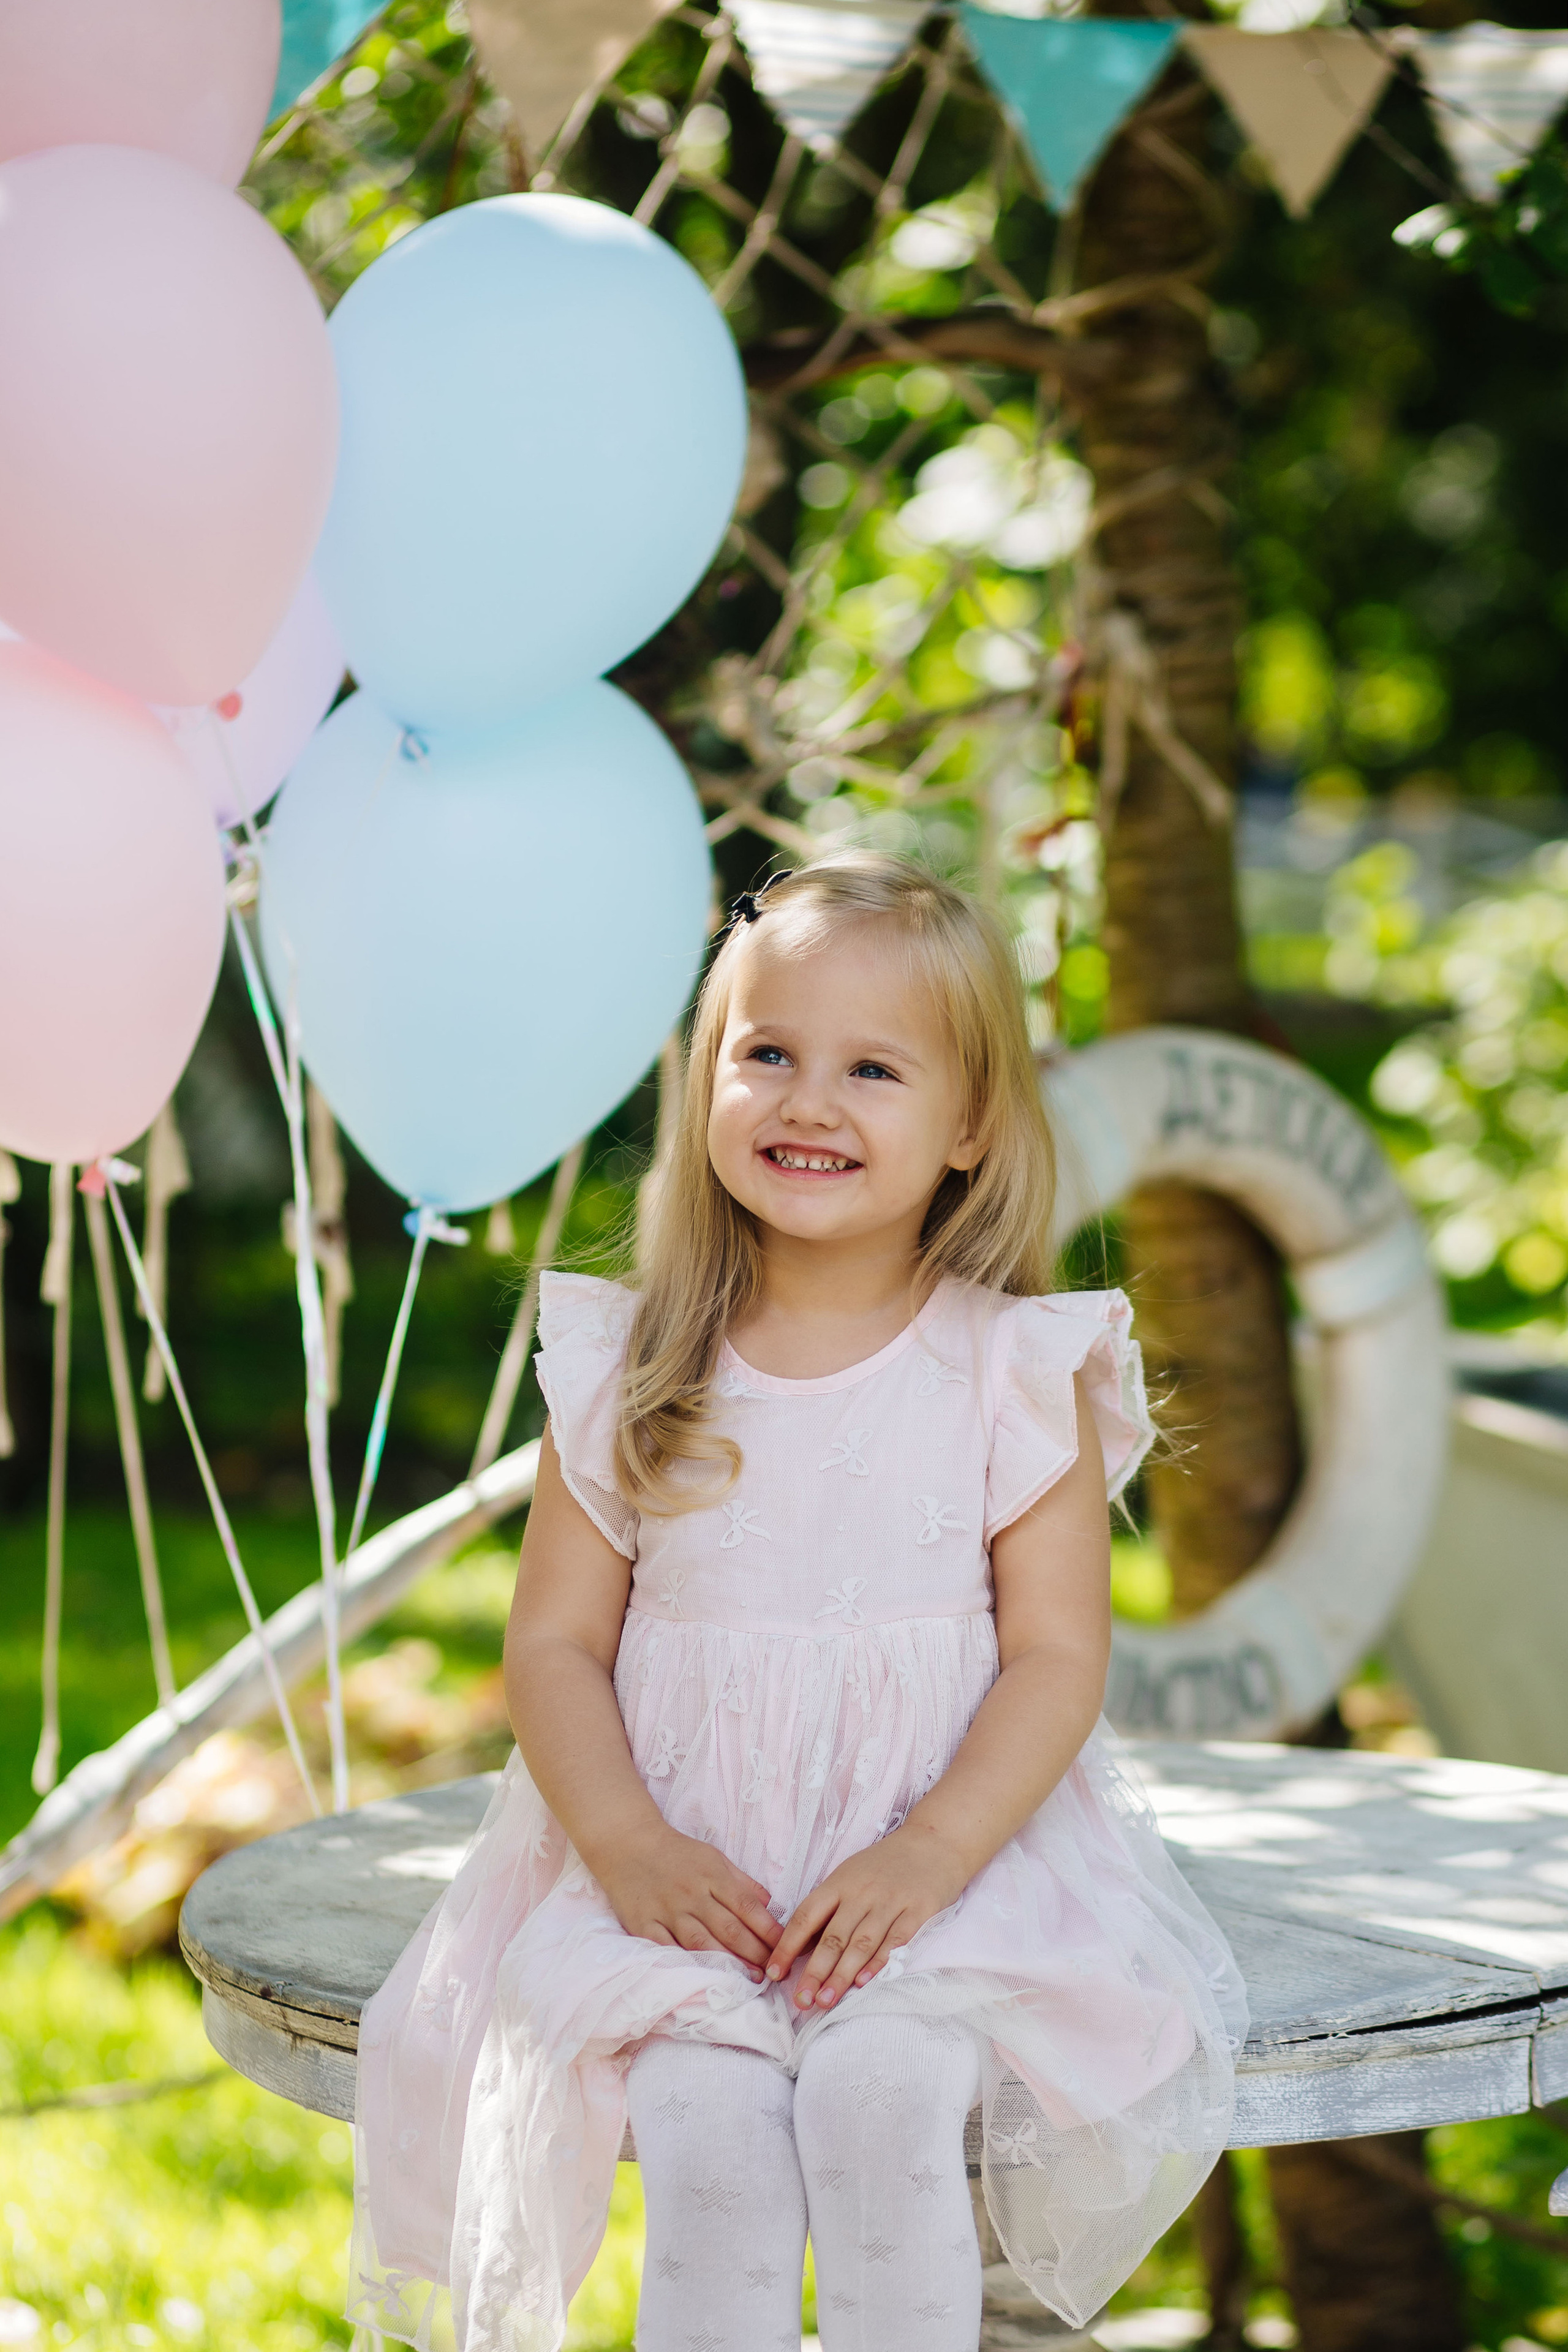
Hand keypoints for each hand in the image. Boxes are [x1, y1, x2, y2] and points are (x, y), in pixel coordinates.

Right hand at [595, 1825, 780, 1981]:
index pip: (747, 1907)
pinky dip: (686, 1964)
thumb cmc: (677, 1852)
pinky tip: (703, 1978)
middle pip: (729, 1929)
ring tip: (749, 1980)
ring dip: (728, 1964)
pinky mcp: (644, 1925)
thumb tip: (770, 1903)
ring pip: (702, 1943)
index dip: (768, 1930)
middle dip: (755, 1953)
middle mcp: (692, 1895)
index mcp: (713, 1876)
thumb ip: (742, 1881)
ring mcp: (667, 1912)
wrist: (628, 1843)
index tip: (785, 1947)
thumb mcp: (714, 1857)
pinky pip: (667, 1949)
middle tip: (774, 1972)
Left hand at [766, 1824, 968, 2009]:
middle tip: (801, 2000)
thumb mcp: (850, 1875)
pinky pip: (895, 1941)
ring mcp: (890, 1902)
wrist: (934, 1842)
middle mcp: (862, 1892)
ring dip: (841, 1975)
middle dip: (814, 1971)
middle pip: (833, 1936)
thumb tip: (801, 1947)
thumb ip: (829, 1908)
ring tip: (825, 2000)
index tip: (773, 1973)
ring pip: (861, 1943)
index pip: (806, 1916)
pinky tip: (863, 1983)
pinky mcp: (918, 1911)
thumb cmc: (884, 1864)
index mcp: (839, 1883)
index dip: (787, 1946)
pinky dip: (878, 1962)